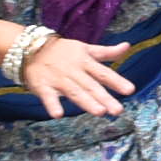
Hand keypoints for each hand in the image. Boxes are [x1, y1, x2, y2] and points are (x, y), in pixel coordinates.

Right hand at [21, 34, 137, 117]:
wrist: (30, 47)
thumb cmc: (63, 51)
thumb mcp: (86, 49)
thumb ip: (107, 52)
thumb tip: (127, 46)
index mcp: (85, 62)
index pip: (103, 73)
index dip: (117, 81)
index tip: (130, 90)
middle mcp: (74, 71)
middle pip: (91, 86)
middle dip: (104, 98)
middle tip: (118, 111)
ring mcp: (58, 79)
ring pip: (74, 92)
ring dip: (86, 102)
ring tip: (99, 112)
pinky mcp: (43, 86)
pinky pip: (48, 97)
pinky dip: (52, 105)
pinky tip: (58, 115)